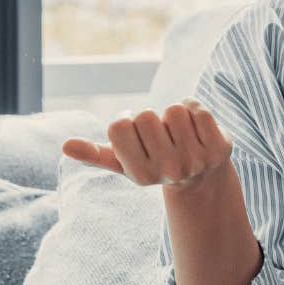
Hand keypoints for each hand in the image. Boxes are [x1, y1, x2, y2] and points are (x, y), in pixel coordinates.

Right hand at [62, 99, 232, 188]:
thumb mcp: (124, 162)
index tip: (135, 131)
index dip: (126, 119)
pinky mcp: (219, 148)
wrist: (202, 176)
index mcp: (140, 174)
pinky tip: (197, 127)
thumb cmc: (154, 162)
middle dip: (152, 117)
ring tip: (179, 133)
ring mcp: (196, 161)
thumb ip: (95, 154)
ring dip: (175, 114)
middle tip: (162, 135)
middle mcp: (168, 171)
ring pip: (173, 109)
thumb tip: (65, 146)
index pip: (119, 125)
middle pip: (146, 115)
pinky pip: (198, 108)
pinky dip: (195, 109)